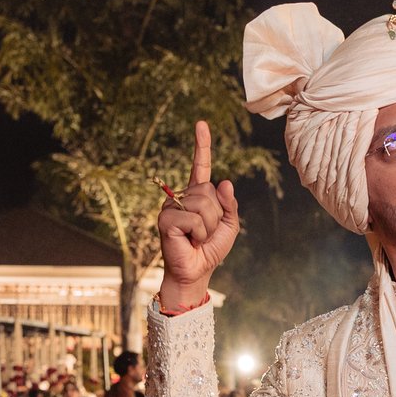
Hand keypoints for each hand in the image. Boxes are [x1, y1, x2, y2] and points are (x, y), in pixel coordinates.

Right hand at [155, 120, 240, 311]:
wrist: (196, 272)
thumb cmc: (210, 250)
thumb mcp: (229, 226)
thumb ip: (229, 204)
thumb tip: (225, 182)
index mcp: (197, 196)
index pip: (200, 166)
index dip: (202, 145)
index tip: (201, 124)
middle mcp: (181, 197)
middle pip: (209, 190)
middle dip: (216, 214)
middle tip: (205, 232)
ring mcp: (171, 207)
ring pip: (204, 204)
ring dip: (209, 226)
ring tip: (198, 237)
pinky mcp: (166, 219)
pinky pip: (195, 218)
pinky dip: (200, 232)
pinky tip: (190, 240)